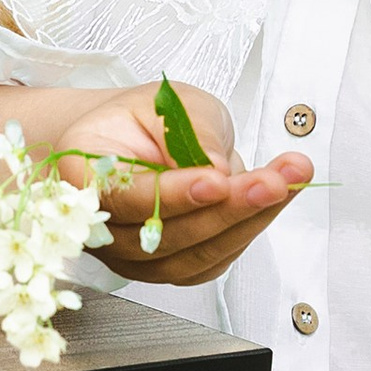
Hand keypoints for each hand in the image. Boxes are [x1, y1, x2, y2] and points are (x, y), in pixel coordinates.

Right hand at [0, 83, 310, 287]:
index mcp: (82, 175)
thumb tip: (218, 168)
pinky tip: (273, 199)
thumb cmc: (141, 121)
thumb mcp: (167, 102)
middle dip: (229, 209)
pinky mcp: (169, 268)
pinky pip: (211, 262)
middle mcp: (100, 228)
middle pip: (164, 237)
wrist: (131, 142)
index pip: (126, 198)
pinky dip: (247, 232)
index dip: (173, 194)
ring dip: (248, 221)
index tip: (217, 181)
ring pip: (193, 256)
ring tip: (288, 179)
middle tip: (274, 180)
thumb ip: (190, 130)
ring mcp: (133, 257)